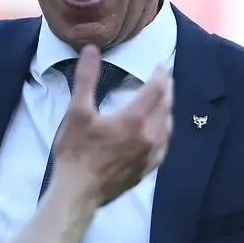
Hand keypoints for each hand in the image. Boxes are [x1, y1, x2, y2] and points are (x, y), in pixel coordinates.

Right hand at [53, 45, 172, 205]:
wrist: (78, 193)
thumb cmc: (76, 152)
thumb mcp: (77, 112)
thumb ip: (87, 79)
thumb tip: (92, 50)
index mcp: (134, 119)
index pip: (156, 90)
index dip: (160, 75)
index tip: (160, 65)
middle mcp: (149, 136)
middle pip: (166, 107)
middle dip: (166, 90)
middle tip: (164, 79)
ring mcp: (151, 155)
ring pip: (168, 126)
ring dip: (167, 110)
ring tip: (163, 101)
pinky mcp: (147, 170)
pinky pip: (164, 146)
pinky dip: (164, 132)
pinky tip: (159, 132)